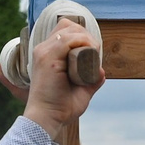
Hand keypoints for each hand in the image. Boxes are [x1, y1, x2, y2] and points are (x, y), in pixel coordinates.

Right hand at [22, 17, 99, 140]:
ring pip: (69, 30)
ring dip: (86, 39)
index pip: (64, 30)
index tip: (92, 51)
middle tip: (95, 52)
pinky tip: (90, 52)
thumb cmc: (61, 108)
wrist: (47, 119)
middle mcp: (43, 49)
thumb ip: (91, 80)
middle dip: (86, 35)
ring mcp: (44, 52)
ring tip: (93, 54)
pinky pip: (67, 39)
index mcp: (47, 54)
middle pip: (67, 26)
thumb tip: (101, 72)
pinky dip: (82, 42)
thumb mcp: (81, 91)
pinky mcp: (48, 58)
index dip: (81, 35)